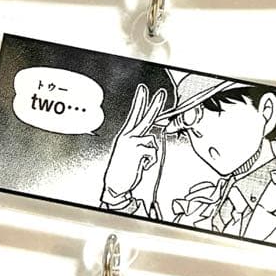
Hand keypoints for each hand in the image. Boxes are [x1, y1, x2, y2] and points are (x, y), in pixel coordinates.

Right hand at [103, 84, 166, 198]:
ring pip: (152, 141)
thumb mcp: (129, 155)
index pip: (134, 115)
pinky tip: (141, 165)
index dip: (140, 101)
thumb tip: (152, 140)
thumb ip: (140, 144)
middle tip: (160, 94)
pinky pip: (153, 152)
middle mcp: (128, 137)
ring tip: (141, 163)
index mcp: (125, 136)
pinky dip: (150, 160)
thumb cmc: (121, 172)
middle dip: (154, 105)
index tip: (143, 90)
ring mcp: (132, 142)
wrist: (115, 186)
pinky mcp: (137, 149)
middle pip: (144, 117)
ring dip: (151, 154)